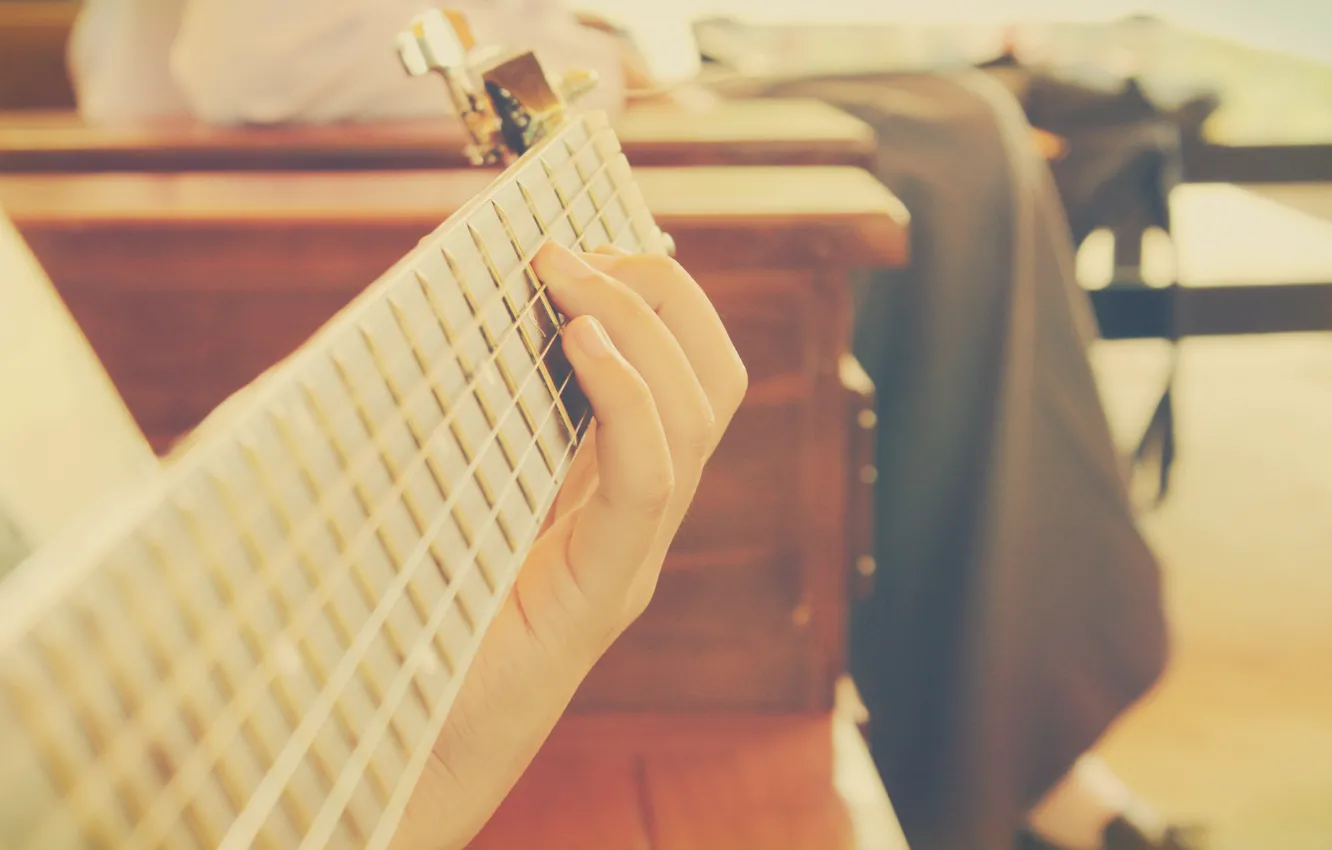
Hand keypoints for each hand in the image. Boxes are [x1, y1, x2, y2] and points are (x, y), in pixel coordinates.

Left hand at [391, 243, 745, 848]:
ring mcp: (631, 555)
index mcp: (603, 493)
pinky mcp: (603, 590)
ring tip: (566, 272)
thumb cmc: (382, 617)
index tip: (592, 237)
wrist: (382, 754)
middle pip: (713, 380)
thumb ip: (413, 418)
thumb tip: (376, 323)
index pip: (680, 376)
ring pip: (701, 412)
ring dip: (642, 319)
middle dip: (663, 291)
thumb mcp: (407, 486)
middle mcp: (637, 519)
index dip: (656, 295)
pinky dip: (630, 393)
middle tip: (576, 249)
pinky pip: (653, 475)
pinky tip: (579, 339)